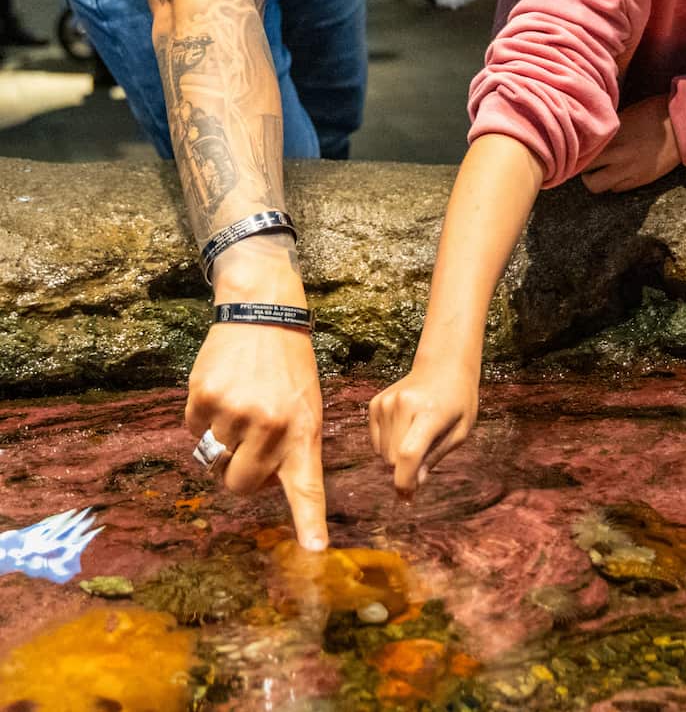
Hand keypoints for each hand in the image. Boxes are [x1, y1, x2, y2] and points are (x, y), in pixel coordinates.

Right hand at [185, 317, 327, 550]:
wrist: (263, 310)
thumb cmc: (288, 366)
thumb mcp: (306, 405)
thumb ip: (290, 447)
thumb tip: (261, 486)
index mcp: (303, 430)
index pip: (308, 486)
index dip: (310, 522)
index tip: (314, 552)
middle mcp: (271, 426)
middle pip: (240, 486)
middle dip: (238, 472)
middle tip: (248, 440)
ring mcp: (235, 412)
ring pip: (213, 456)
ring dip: (221, 437)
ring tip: (241, 400)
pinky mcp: (204, 397)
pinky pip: (193, 430)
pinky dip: (202, 416)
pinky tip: (223, 388)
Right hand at [369, 356, 479, 495]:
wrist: (443, 367)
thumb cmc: (458, 402)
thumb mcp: (460, 431)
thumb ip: (435, 457)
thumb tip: (413, 483)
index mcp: (430, 412)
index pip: (408, 454)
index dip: (405, 481)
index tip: (407, 497)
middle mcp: (403, 404)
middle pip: (393, 459)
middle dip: (407, 468)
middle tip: (426, 453)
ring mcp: (386, 402)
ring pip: (383, 454)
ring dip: (397, 456)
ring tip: (418, 434)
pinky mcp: (375, 404)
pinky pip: (376, 442)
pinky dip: (388, 444)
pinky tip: (405, 427)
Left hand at [582, 94, 680, 192]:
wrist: (682, 126)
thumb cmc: (652, 113)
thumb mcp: (624, 116)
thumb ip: (607, 131)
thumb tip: (589, 137)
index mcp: (612, 135)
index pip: (582, 151)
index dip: (577, 152)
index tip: (575, 151)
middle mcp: (618, 155)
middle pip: (585, 173)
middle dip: (582, 169)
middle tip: (585, 163)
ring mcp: (629, 170)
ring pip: (598, 186)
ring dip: (596, 179)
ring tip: (599, 171)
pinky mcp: (641, 179)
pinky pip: (617, 189)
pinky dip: (613, 183)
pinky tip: (617, 173)